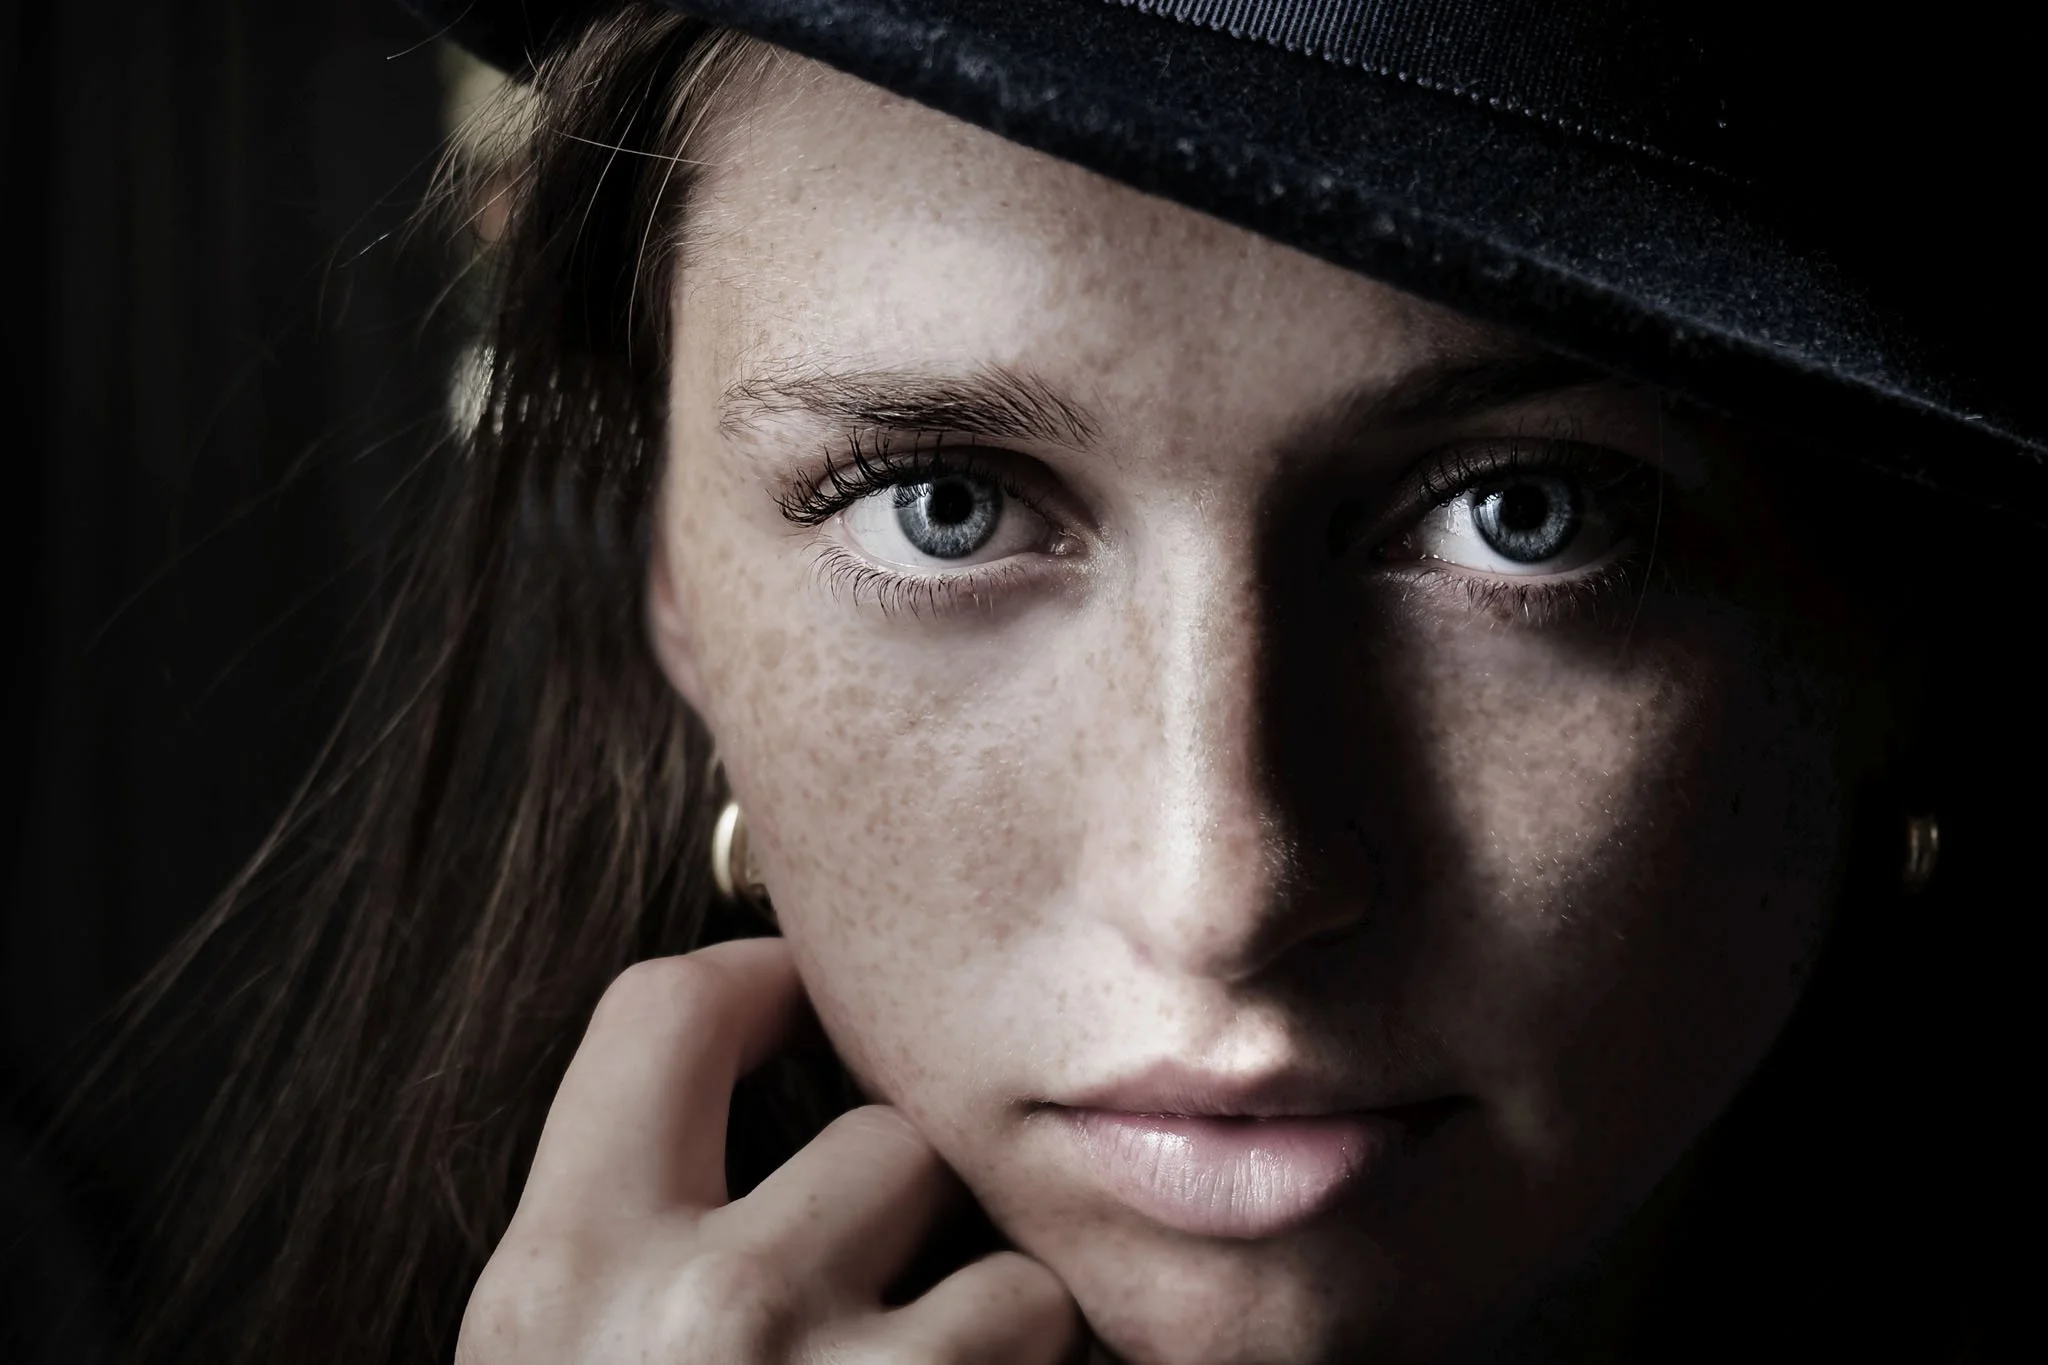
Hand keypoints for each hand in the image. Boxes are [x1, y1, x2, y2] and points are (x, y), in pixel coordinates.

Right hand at [457, 938, 1081, 1362]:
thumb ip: (618, 1247)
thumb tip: (733, 1107)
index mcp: (559, 1285)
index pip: (668, 1011)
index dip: (758, 984)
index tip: (799, 1003)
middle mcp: (701, 1318)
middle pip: (884, 1138)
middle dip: (902, 1220)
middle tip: (875, 1304)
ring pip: (1005, 1264)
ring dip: (991, 1326)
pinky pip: (1057, 1343)